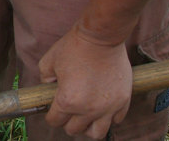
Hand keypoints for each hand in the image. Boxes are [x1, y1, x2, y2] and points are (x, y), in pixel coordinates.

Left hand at [39, 23, 131, 137]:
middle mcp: (89, 109)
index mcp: (68, 101)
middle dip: (67, 122)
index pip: (55, 121)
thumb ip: (45, 80)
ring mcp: (108, 108)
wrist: (101, 38)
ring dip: (88, 127)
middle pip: (75, 130)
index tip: (52, 110)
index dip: (51, 116)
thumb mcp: (49, 61)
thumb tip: (49, 88)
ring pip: (97, 133)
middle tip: (67, 111)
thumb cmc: (74, 48)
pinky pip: (116, 120)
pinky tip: (101, 108)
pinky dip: (108, 118)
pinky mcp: (123, 101)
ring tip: (85, 117)